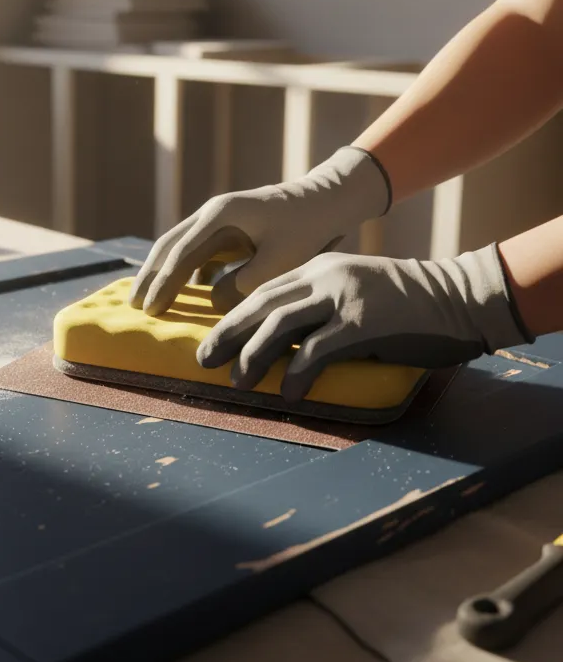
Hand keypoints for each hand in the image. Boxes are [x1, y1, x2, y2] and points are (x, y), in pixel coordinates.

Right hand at [130, 147, 390, 315]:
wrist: (330, 200)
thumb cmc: (308, 228)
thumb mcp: (279, 261)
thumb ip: (243, 285)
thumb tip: (211, 301)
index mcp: (220, 215)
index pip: (181, 252)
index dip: (163, 283)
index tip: (150, 309)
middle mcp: (212, 214)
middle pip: (169, 246)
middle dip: (150, 276)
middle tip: (134, 306)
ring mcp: (218, 221)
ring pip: (179, 249)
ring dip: (162, 274)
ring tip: (147, 300)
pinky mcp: (228, 231)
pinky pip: (197, 254)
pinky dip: (183, 273)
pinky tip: (178, 293)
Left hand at [197, 245, 532, 402]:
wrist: (458, 298)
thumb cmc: (406, 305)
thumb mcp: (353, 294)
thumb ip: (319, 310)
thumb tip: (282, 345)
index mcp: (318, 269)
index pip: (263, 292)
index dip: (232, 317)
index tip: (211, 340)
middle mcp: (324, 277)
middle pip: (260, 305)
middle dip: (227, 334)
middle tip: (204, 360)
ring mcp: (343, 297)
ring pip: (280, 324)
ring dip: (253, 355)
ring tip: (237, 381)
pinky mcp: (364, 322)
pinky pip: (318, 349)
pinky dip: (298, 372)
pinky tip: (288, 392)